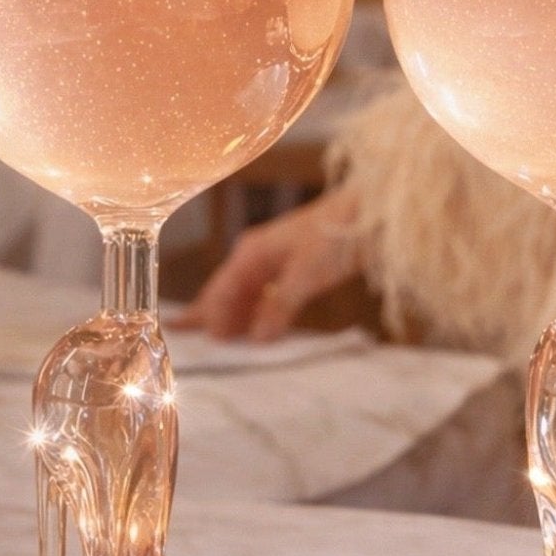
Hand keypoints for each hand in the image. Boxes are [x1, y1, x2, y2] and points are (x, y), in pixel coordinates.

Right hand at [174, 187, 362, 340]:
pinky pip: (265, 295)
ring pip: (244, 294)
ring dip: (233, 315)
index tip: (201, 341)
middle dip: (208, 312)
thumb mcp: (305, 274)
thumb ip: (279, 307)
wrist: (371, 214)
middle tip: (184, 334)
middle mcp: (256, 256)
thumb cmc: (334, 236)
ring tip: (219, 338)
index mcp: (251, 253)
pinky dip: (257, 312)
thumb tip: (258, 338)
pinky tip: (256, 326)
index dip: (209, 317)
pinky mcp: (295, 269)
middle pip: (225, 290)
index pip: (219, 291)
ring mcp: (275, 262)